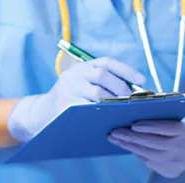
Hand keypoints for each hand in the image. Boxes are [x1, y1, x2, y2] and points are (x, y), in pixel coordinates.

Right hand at [7, 58, 145, 142]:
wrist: (42, 112)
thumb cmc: (71, 99)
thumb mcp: (82, 83)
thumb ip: (102, 82)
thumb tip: (134, 89)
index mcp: (81, 67)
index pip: (106, 62)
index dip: (126, 70)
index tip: (142, 81)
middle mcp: (73, 75)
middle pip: (102, 76)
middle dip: (121, 88)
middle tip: (131, 100)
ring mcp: (68, 90)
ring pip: (96, 93)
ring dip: (113, 101)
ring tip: (123, 109)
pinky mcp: (65, 107)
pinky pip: (88, 109)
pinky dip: (101, 112)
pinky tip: (110, 117)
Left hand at [108, 117, 184, 177]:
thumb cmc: (180, 125)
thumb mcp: (176, 117)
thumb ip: (161, 115)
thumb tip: (134, 114)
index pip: (167, 129)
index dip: (150, 127)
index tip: (133, 125)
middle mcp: (183, 148)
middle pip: (155, 143)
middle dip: (132, 137)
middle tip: (115, 132)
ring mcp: (178, 162)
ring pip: (150, 155)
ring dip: (130, 147)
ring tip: (116, 140)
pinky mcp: (171, 171)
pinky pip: (150, 163)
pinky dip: (137, 154)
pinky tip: (127, 147)